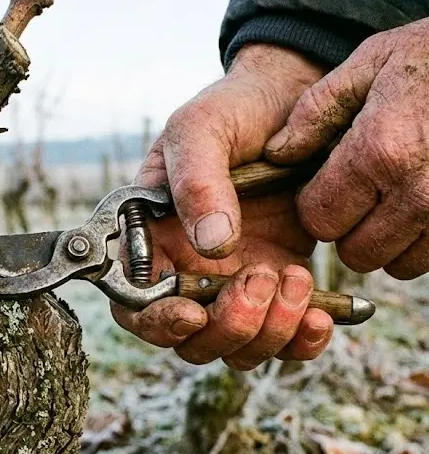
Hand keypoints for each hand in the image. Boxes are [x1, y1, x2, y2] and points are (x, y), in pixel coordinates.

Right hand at [113, 44, 333, 369]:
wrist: (295, 103)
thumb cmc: (232, 111)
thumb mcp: (201, 130)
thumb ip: (196, 182)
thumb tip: (210, 246)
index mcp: (150, 240)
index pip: (134, 304)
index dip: (155, 322)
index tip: (192, 313)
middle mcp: (187, 271)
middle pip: (190, 341)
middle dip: (227, 327)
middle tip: (260, 277)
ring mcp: (233, 284)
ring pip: (237, 350)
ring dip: (268, 332)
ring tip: (297, 277)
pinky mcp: (279, 288)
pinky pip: (285, 342)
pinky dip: (302, 342)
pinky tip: (319, 314)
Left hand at [265, 17, 428, 279]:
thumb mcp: (371, 63)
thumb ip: (315, 112)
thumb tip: (276, 154)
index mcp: (379, 152)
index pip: (318, 219)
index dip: (314, 205)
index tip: (324, 185)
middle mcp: (418, 191)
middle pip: (355, 252)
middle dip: (347, 229)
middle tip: (359, 194)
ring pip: (397, 264)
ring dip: (386, 241)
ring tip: (391, 199)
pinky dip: (419, 243)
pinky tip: (418, 205)